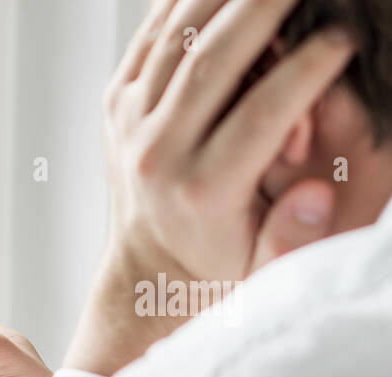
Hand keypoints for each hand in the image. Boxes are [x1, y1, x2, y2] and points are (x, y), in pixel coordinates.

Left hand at [64, 0, 355, 376]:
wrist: (150, 262)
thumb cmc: (220, 254)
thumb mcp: (262, 266)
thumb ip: (292, 236)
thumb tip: (313, 195)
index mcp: (200, 192)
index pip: (262, 114)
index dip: (308, 67)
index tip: (345, 36)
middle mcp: (156, 154)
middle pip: (213, 62)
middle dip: (267, 10)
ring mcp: (129, 123)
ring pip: (177, 40)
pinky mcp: (115, 101)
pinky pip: (149, 37)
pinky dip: (183, 4)